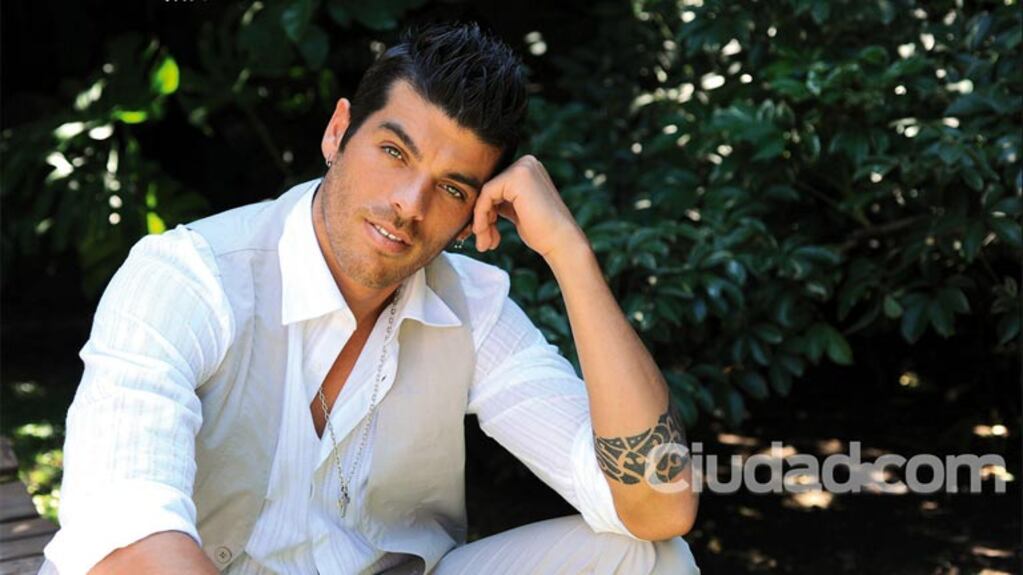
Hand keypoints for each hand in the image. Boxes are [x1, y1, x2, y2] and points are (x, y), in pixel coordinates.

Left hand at [472, 155, 587, 261]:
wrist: (561, 242)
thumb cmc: (542, 232)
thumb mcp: (518, 210)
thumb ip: (504, 201)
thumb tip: (480, 202)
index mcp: (529, 169)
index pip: (495, 187)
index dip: (486, 212)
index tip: (486, 235)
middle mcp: (527, 163)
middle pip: (489, 189)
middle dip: (483, 218)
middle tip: (485, 243)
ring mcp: (523, 167)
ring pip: (485, 194)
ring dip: (481, 222)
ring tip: (486, 244)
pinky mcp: (516, 177)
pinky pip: (486, 195)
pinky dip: (481, 217)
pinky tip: (485, 234)